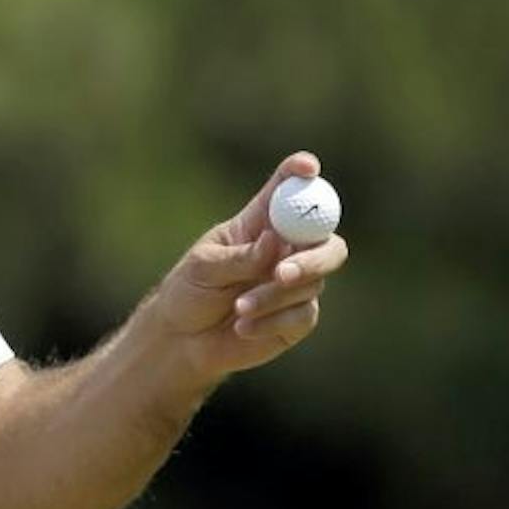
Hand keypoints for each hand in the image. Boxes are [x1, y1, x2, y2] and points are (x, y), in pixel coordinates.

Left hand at [146, 150, 348, 387]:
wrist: (183, 340)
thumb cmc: (189, 292)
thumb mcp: (204, 269)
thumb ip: (241, 257)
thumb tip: (274, 241)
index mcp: (259, 223)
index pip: (287, 189)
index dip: (301, 173)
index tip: (308, 167)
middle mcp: (286, 248)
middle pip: (326, 241)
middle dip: (311, 256)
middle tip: (281, 273)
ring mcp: (297, 283)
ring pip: (312, 283)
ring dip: (273, 297)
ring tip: (237, 309)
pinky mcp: (298, 317)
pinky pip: (302, 315)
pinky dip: (271, 321)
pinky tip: (242, 328)